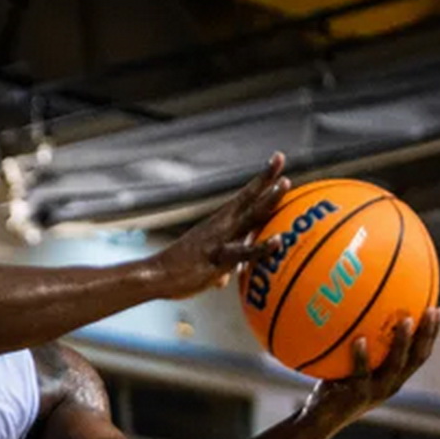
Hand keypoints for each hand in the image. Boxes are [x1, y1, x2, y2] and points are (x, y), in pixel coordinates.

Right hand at [148, 154, 291, 298]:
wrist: (154, 277)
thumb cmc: (177, 272)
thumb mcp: (202, 266)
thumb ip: (218, 269)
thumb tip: (223, 280)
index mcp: (218, 224)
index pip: (244, 198)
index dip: (261, 180)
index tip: (276, 160)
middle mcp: (220, 226)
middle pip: (247, 199)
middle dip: (265, 179)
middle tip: (280, 158)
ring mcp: (219, 241)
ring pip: (248, 217)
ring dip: (267, 200)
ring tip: (285, 184)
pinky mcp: (218, 259)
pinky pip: (243, 252)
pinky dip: (261, 247)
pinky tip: (278, 240)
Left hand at [299, 308, 439, 428]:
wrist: (320, 419)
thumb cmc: (334, 388)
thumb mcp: (350, 366)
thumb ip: (358, 346)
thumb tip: (353, 309)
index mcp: (395, 378)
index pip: (420, 354)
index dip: (431, 334)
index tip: (438, 310)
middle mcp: (391, 385)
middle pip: (418, 357)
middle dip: (428, 334)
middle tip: (432, 310)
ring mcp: (376, 391)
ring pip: (396, 365)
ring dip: (402, 342)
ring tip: (405, 320)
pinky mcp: (357, 395)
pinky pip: (361, 373)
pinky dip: (361, 356)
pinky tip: (359, 340)